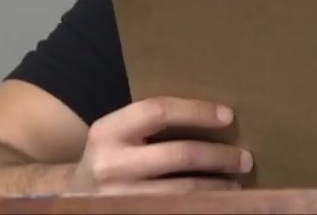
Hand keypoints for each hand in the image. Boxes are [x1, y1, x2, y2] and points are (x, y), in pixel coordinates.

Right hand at [68, 96, 252, 194]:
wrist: (71, 197)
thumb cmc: (109, 157)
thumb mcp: (118, 134)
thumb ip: (150, 123)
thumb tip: (213, 116)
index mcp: (108, 131)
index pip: (159, 111)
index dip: (196, 111)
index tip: (228, 116)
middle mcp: (111, 164)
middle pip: (179, 155)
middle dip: (219, 156)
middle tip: (245, 158)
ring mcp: (120, 197)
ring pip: (183, 191)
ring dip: (217, 187)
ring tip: (236, 183)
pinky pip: (176, 210)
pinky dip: (201, 205)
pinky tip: (216, 202)